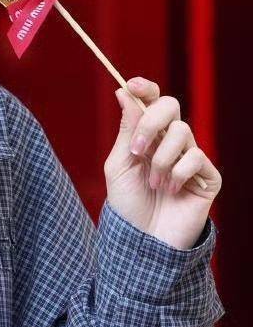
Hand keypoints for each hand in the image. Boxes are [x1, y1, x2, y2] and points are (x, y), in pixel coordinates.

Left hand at [104, 77, 221, 249]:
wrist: (145, 241)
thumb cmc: (128, 205)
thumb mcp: (120, 165)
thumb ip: (126, 131)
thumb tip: (123, 92)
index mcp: (147, 136)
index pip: (151, 101)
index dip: (145, 88)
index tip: (132, 85)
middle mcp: (170, 142)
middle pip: (170, 105)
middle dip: (151, 122)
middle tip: (137, 150)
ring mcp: (191, 157)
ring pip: (181, 132)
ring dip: (161, 159)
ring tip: (153, 183)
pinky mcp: (207, 176)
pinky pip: (196, 157)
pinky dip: (178, 173)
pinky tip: (171, 191)